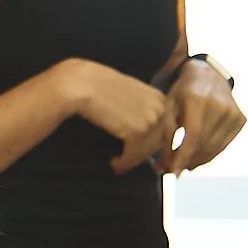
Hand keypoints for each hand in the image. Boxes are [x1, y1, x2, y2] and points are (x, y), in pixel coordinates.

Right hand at [62, 59, 176, 170]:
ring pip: (148, 149)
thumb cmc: (94, 83)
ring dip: (134, 160)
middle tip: (138, 163)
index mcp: (158, 97)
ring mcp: (151, 120)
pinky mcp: (137, 132)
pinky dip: (124, 163)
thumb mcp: (126, 90)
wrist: (80, 84)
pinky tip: (115, 163)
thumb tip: (140, 123)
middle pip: (162, 140)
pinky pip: (134, 155)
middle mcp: (160, 108)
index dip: (160, 141)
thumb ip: (140, 105)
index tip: (152, 152)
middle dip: (151, 154)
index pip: (167, 125)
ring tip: (120, 164)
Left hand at [159, 59, 245, 172]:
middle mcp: (220, 106)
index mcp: (197, 100)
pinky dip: (210, 154)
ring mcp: (234, 113)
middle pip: (204, 145)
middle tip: (172, 170)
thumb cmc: (182, 91)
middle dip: (187, 161)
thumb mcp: (167, 107)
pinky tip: (197, 157)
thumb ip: (165, 134)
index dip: (183, 157)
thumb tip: (163, 164)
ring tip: (183, 165)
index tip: (173, 173)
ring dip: (198, 161)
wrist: (207, 75)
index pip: (193, 137)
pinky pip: (224, 144)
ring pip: (215, 148)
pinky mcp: (241, 119)